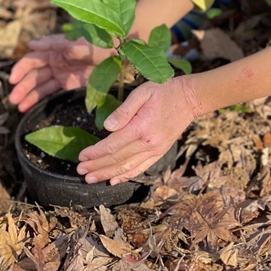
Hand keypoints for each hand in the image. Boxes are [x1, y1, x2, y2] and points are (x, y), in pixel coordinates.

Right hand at [8, 35, 113, 111]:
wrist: (121, 51)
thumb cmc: (98, 42)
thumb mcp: (75, 42)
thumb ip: (53, 44)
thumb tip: (30, 44)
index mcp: (54, 50)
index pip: (31, 61)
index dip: (20, 70)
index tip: (12, 81)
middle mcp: (55, 62)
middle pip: (34, 76)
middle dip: (22, 87)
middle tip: (13, 101)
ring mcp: (63, 73)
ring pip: (41, 86)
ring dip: (29, 96)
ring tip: (19, 109)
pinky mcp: (71, 84)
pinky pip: (52, 93)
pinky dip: (41, 100)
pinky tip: (30, 108)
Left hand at [77, 75, 201, 184]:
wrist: (190, 99)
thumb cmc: (164, 90)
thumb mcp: (142, 92)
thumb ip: (124, 110)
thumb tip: (107, 127)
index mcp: (141, 127)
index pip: (112, 145)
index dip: (95, 153)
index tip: (81, 156)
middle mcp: (148, 143)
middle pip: (117, 159)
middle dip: (96, 166)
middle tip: (80, 171)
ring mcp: (155, 150)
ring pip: (127, 167)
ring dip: (107, 174)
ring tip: (91, 179)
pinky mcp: (159, 152)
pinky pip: (140, 168)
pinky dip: (126, 176)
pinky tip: (114, 180)